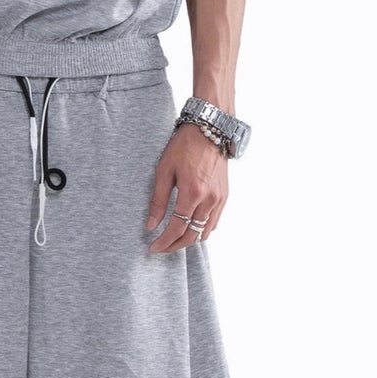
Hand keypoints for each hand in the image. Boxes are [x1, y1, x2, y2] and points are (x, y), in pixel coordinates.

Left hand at [145, 122, 227, 252]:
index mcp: (192, 193)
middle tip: (161, 248)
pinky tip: (190, 227)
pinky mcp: (225, 196)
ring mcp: (220, 199)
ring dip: (189, 239)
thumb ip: (158, 201)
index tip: (153, 248)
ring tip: (174, 238)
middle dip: (175, 246)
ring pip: (205, 232)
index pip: (177, 228)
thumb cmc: (184, 146)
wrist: (210, 129)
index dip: (164, 242)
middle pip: (192, 236)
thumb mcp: (164, 171)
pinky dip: (202, 229)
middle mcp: (209, 199)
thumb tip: (151, 225)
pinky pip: (214, 222)